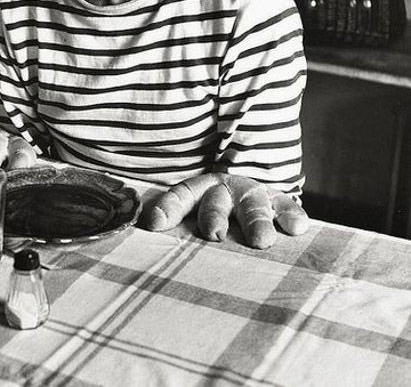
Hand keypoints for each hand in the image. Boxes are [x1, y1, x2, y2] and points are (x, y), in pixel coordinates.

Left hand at [143, 172, 308, 248]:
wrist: (246, 186)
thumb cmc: (212, 216)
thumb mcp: (193, 217)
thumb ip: (175, 236)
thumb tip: (142, 253)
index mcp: (197, 193)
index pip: (179, 197)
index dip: (168, 209)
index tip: (156, 224)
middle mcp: (223, 191)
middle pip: (215, 201)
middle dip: (214, 217)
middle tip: (214, 235)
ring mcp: (251, 195)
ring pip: (252, 204)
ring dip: (256, 221)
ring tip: (262, 241)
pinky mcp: (278, 201)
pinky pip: (285, 205)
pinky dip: (290, 215)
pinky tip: (296, 227)